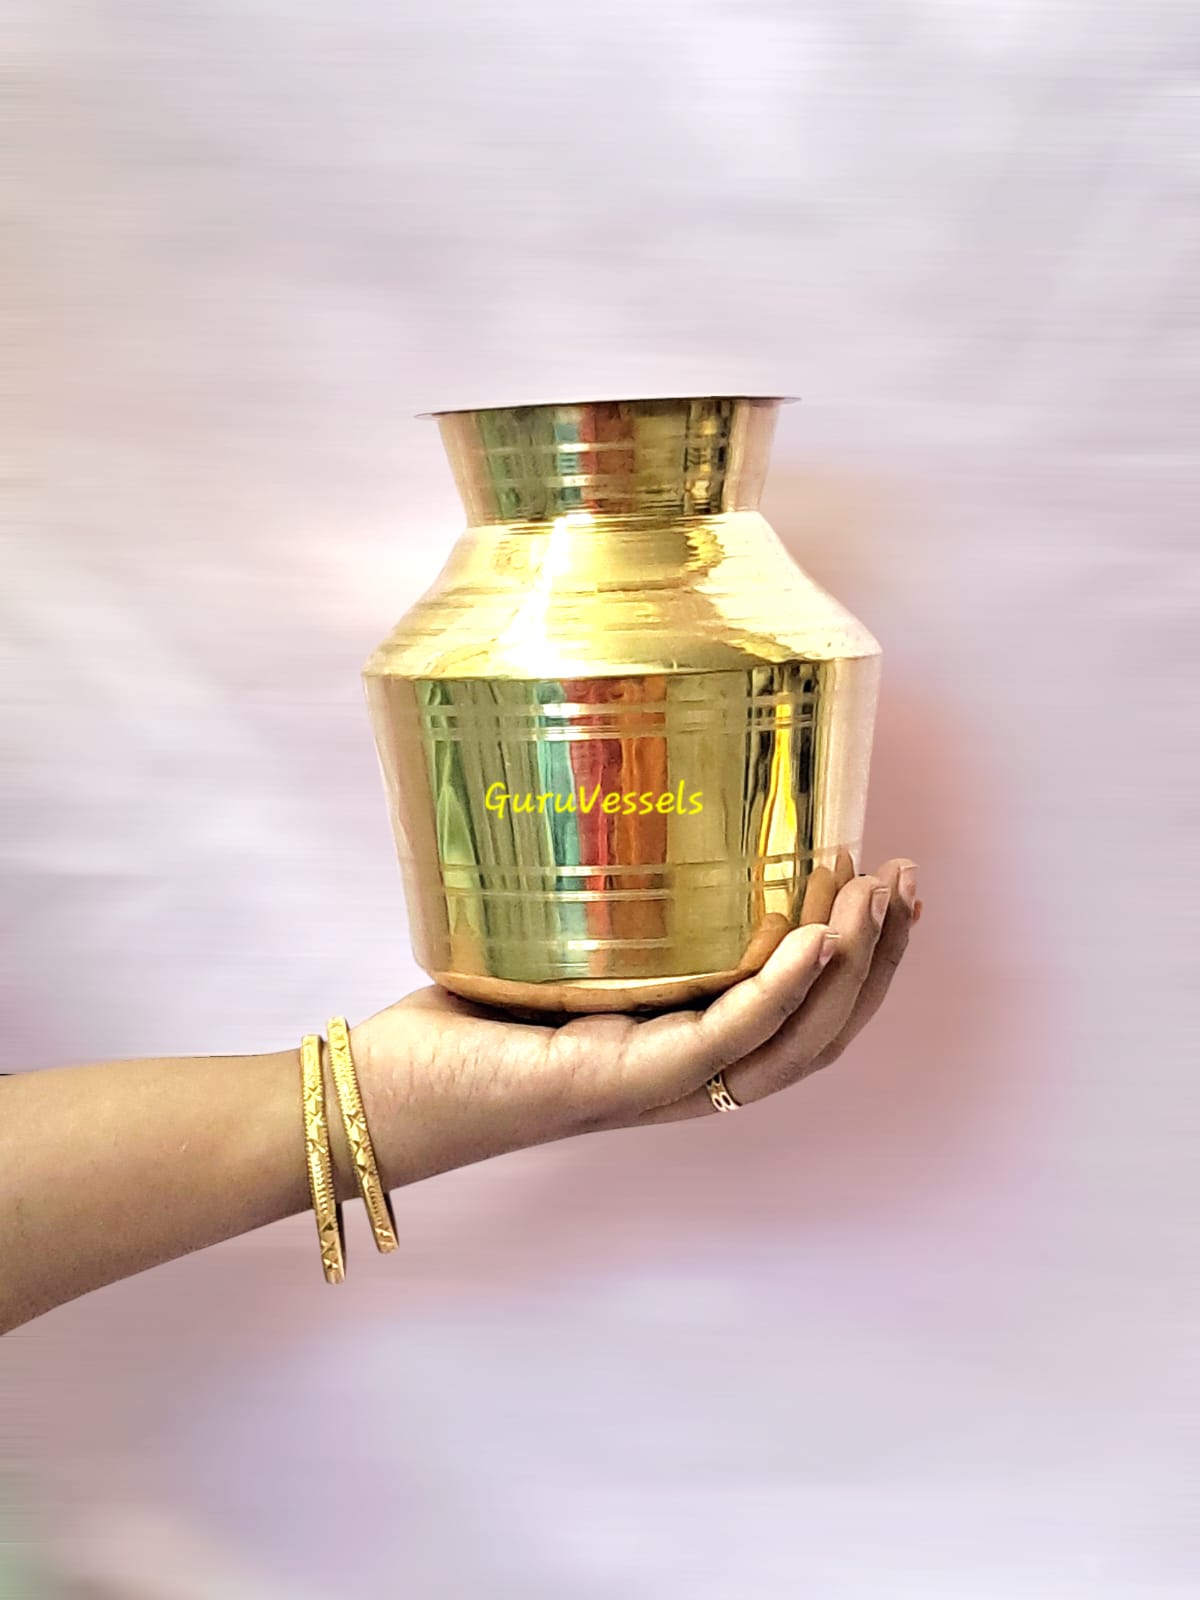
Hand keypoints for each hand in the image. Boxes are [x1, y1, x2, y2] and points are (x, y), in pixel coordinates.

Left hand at [350, 858, 918, 1191]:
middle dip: (879, 959)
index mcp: (685, 1054)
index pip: (804, 1019)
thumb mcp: (562, 958)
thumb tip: (645, 818)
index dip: (862, 961)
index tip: (887, 880)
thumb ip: (618, 918)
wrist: (386, 1092)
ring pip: (788, 1043)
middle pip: (819, 1034)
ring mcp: (655, 1088)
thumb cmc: (467, 1021)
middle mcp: (685, 1080)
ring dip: (847, 968)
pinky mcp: (612, 1083)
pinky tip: (813, 939)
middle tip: (908, 882)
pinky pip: (718, 1041)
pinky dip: (776, 993)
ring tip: (877, 895)